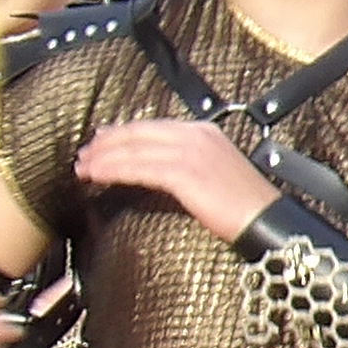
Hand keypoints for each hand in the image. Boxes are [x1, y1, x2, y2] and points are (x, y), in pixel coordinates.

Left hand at [73, 118, 276, 241]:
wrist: (266, 220)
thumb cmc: (244, 206)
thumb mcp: (215, 172)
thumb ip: (187, 163)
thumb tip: (156, 170)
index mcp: (203, 131)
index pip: (152, 127)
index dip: (121, 133)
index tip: (100, 142)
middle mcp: (195, 135)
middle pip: (138, 133)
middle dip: (106, 144)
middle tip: (82, 156)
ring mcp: (190, 152)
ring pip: (134, 150)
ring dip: (103, 159)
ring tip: (82, 169)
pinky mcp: (184, 172)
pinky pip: (139, 169)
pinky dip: (114, 171)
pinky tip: (98, 177)